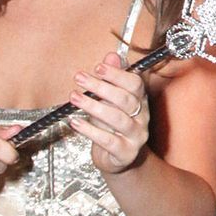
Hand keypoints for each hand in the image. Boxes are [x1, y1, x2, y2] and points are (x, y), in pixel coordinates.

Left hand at [68, 53, 150, 174]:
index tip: (97, 67)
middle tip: (79, 78)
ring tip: (74, 98)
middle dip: (101, 87)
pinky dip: (90, 130)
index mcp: (140, 101)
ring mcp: (136, 136)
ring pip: (117, 119)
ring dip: (93, 106)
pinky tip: (75, 122)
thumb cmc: (112, 126)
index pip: (135, 84)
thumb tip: (111, 56)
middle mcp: (142, 117)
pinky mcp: (126, 153)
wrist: (118, 160)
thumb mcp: (111, 101)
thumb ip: (112, 79)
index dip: (117, 74)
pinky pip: (108, 140)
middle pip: (125, 99)